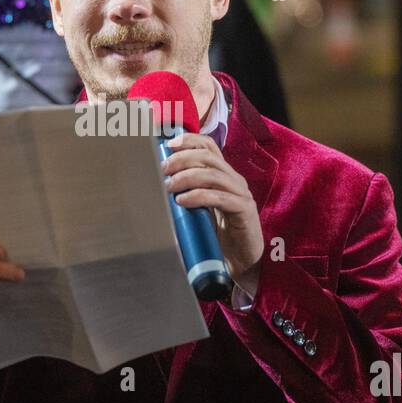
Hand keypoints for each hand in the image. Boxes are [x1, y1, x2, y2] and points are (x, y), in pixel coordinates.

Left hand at [161, 132, 263, 290]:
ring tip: (169, 187)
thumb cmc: (217, 235)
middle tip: (163, 170)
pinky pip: (219, 197)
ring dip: (187, 177)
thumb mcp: (199, 209)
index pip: (209, 148)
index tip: (169, 144)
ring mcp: (241, 194)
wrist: (240, 261)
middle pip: (208, 157)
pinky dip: (198, 196)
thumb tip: (157, 185)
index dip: (190, 141)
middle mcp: (234, 180)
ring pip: (213, 175)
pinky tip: (182, 201)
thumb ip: (186, 194)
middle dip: (182, 159)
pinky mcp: (244, 211)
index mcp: (224, 175)